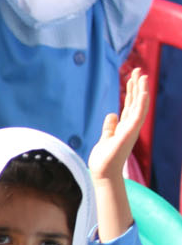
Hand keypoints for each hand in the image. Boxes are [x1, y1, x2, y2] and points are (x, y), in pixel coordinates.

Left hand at [90, 68, 147, 182]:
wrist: (103, 174)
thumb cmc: (104, 160)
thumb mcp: (105, 138)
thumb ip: (110, 127)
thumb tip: (112, 114)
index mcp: (125, 127)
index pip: (130, 105)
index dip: (131, 92)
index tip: (132, 78)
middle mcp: (130, 126)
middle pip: (135, 102)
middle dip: (137, 86)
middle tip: (138, 70)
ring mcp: (131, 129)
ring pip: (139, 105)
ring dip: (141, 90)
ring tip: (142, 75)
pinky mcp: (129, 133)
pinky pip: (138, 115)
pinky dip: (141, 103)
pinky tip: (142, 91)